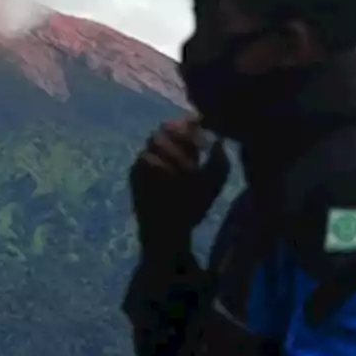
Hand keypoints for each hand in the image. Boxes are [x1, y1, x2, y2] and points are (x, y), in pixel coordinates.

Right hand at [128, 116, 229, 251]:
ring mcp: (145, 160)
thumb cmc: (194, 205)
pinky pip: (146, 158)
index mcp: (181, 149)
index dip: (191, 124)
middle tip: (197, 149)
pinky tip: (175, 177)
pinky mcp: (135, 173)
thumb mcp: (213, 184)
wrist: (173, 230)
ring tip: (190, 168)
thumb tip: (219, 139)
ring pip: (155, 140)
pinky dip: (163, 165)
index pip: (181, 124)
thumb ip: (219, 161)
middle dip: (182, 134)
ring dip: (176, 151)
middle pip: (165, 127)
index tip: (204, 134)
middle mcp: (161, 151)